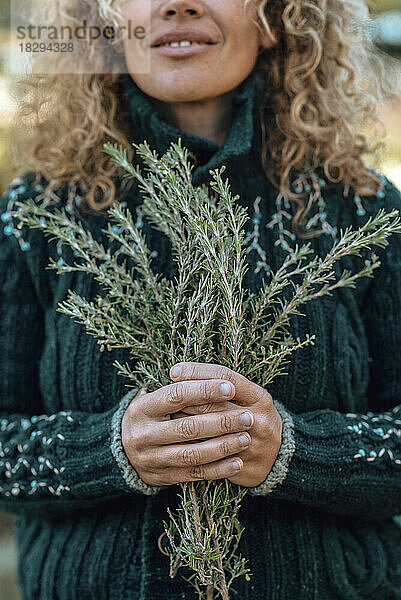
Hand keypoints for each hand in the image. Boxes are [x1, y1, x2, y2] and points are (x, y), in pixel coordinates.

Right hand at [121, 375, 258, 486]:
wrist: (122, 451)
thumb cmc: (150, 417)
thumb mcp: (154, 399)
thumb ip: (180, 389)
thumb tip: (219, 378)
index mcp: (143, 408)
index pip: (176, 395)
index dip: (204, 390)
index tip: (230, 388)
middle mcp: (143, 434)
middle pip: (188, 427)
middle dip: (221, 422)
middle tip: (247, 417)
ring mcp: (151, 458)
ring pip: (192, 454)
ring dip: (223, 447)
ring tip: (245, 438)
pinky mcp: (161, 477)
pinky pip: (193, 474)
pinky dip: (217, 470)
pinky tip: (237, 462)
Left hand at [169, 362, 282, 487]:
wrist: (278, 457)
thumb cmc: (253, 418)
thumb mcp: (248, 398)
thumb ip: (222, 386)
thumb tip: (180, 374)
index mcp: (260, 397)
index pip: (226, 377)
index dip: (198, 371)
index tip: (174, 370)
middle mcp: (259, 419)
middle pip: (215, 404)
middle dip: (186, 399)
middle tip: (164, 397)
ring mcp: (252, 444)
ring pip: (211, 431)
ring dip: (185, 422)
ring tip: (167, 417)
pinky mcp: (243, 465)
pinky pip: (212, 456)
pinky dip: (193, 446)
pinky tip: (177, 441)